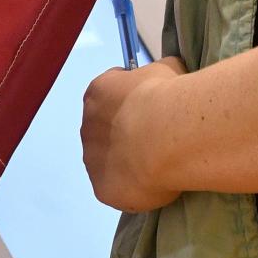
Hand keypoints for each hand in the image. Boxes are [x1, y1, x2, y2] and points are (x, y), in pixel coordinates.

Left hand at [82, 56, 185, 211]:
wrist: (168, 136)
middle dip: (128, 133)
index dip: (132, 100)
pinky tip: (158, 180)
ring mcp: (92, 160)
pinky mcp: (102, 190)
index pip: (109, 93)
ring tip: (161, 162)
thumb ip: (160, 73)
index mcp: (99, 92)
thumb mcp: (170, 68)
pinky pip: (119, 188)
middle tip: (159, 136)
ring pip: (111, 162)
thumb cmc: (168, 95)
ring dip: (130, 162)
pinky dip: (136, 186)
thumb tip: (166, 78)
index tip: (152, 105)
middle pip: (107, 130)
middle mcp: (87, 126)